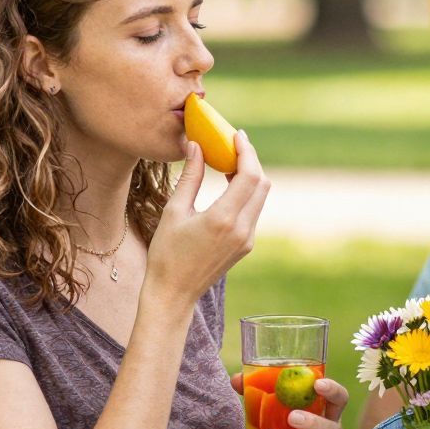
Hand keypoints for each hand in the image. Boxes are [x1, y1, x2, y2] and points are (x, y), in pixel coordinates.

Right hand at [145, 134, 269, 310]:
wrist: (174, 293)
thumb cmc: (167, 253)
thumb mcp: (174, 211)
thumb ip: (189, 177)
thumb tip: (195, 146)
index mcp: (224, 219)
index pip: (249, 176)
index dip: (246, 152)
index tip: (237, 135)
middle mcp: (242, 229)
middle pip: (262, 184)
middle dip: (251, 161)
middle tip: (233, 144)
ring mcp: (247, 239)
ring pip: (260, 198)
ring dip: (250, 176)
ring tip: (228, 161)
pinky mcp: (245, 246)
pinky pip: (253, 211)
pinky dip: (246, 193)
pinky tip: (228, 185)